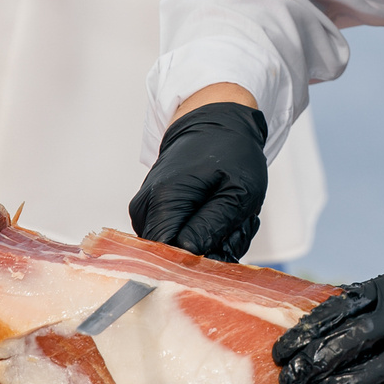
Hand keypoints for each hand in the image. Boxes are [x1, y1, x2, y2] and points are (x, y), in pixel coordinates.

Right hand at [128, 101, 269, 261]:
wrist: (214, 124)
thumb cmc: (231, 152)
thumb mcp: (239, 190)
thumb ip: (212, 226)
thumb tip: (188, 254)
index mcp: (164, 198)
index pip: (169, 255)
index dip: (200, 260)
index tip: (228, 240)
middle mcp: (144, 208)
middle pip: (175, 257)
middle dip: (213, 249)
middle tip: (239, 223)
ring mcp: (144, 211)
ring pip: (179, 251)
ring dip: (214, 240)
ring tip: (233, 214)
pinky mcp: (151, 214)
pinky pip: (178, 239)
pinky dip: (207, 233)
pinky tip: (221, 213)